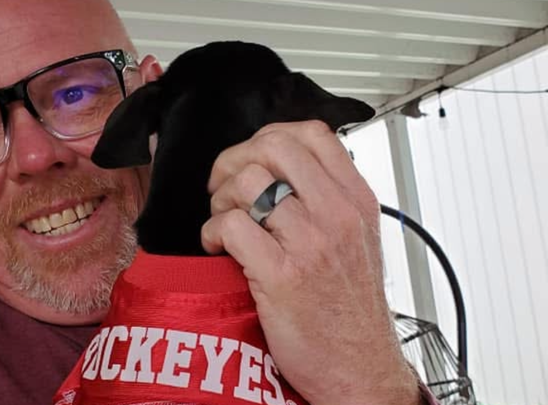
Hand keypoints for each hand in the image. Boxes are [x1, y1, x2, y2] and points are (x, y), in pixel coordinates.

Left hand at [202, 121, 419, 404]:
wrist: (359, 367)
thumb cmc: (351, 309)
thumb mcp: (359, 241)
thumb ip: (330, 200)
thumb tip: (286, 169)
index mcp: (356, 201)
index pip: (313, 134)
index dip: (271, 135)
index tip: (254, 156)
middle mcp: (337, 215)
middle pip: (274, 147)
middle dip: (236, 158)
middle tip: (225, 183)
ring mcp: (310, 243)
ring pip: (248, 183)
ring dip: (221, 198)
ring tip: (224, 220)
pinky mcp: (281, 275)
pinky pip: (231, 226)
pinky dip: (213, 231)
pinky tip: (219, 246)